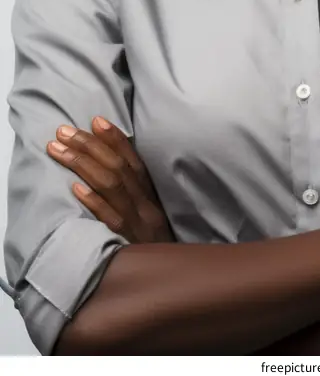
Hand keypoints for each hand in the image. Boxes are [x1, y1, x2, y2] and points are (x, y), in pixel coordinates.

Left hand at [47, 117, 174, 243]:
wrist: (177, 282)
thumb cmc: (157, 249)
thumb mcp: (153, 217)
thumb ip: (137, 195)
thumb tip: (112, 167)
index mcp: (153, 197)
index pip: (133, 161)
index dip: (115, 139)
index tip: (95, 120)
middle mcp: (147, 205)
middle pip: (118, 169)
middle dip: (89, 145)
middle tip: (63, 131)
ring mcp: (138, 224)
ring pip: (111, 187)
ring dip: (83, 164)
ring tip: (59, 149)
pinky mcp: (129, 243)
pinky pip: (111, 220)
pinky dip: (94, 202)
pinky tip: (76, 188)